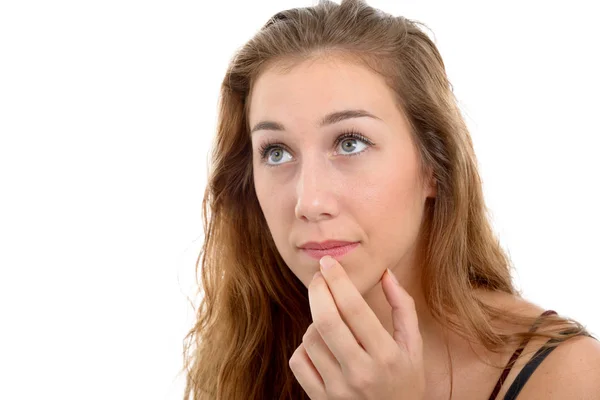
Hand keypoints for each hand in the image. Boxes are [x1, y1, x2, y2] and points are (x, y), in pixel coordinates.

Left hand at [289, 255, 424, 399]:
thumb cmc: (405, 382)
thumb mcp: (413, 347)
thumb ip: (403, 307)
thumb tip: (386, 273)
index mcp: (386, 356)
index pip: (354, 308)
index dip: (338, 279)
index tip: (329, 262)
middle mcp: (361, 373)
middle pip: (326, 320)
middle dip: (318, 290)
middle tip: (320, 278)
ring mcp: (338, 390)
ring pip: (310, 338)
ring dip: (315, 320)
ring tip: (329, 319)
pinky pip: (299, 361)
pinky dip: (305, 347)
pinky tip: (320, 345)